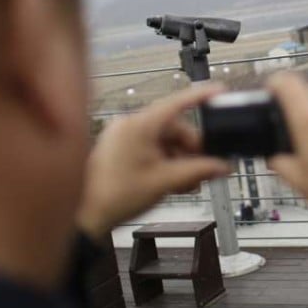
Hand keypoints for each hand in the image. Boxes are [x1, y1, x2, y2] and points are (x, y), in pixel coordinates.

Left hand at [76, 83, 230, 237]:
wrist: (85, 215)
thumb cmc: (117, 195)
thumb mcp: (165, 182)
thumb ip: (198, 171)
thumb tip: (223, 166)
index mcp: (140, 125)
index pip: (176, 103)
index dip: (200, 96)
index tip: (220, 91)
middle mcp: (131, 125)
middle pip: (174, 128)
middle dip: (191, 150)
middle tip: (204, 170)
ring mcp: (124, 137)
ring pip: (164, 141)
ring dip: (180, 160)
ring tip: (189, 183)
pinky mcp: (120, 149)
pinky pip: (151, 148)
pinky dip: (165, 162)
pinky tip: (174, 182)